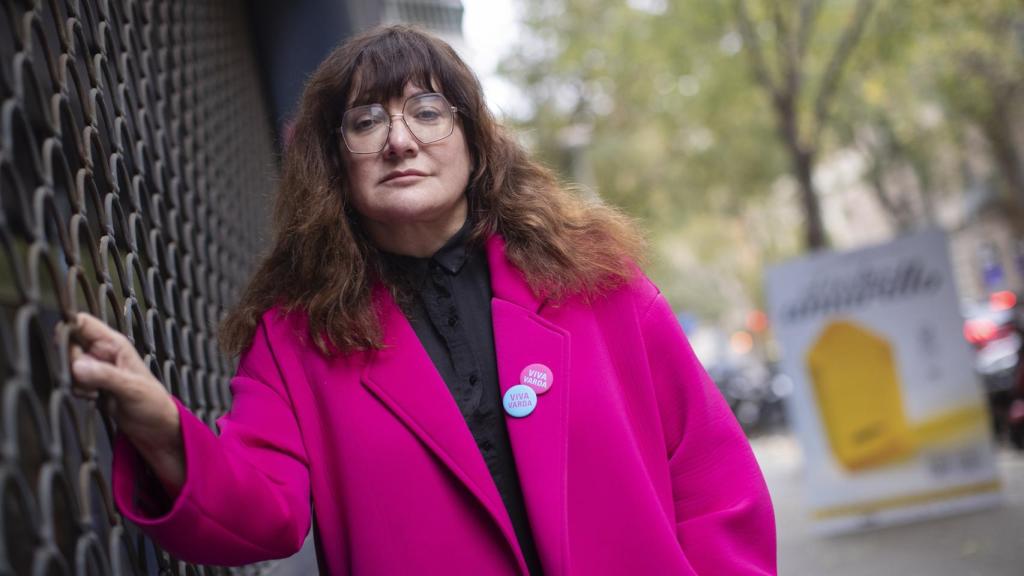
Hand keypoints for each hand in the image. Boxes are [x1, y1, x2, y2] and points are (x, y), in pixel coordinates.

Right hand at [70, 312, 184, 494]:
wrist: (156, 428)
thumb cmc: (153, 403)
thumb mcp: (132, 388)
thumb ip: (105, 376)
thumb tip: (76, 366)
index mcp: (115, 343)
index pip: (83, 322)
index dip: (69, 328)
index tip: (65, 347)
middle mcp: (102, 352)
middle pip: (69, 345)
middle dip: (72, 363)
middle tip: (89, 380)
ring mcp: (95, 368)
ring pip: (68, 365)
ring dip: (77, 381)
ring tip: (98, 393)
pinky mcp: (90, 384)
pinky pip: (72, 383)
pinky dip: (78, 392)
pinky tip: (96, 399)